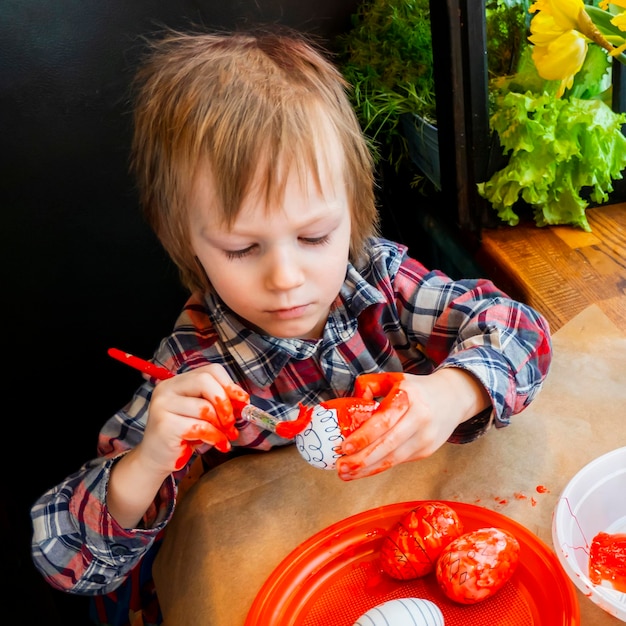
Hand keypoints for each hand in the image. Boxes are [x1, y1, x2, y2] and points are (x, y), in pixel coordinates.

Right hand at [107, 363, 244, 527]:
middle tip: (232, 422)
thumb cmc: (184, 434)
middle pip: (206, 382)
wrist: (157, 459)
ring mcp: (163, 406)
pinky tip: (219, 444)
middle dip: (225, 403)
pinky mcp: (165, 425)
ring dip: (222, 425)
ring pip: (205, 407)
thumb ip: (218, 401)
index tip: (242, 401)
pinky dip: (215, 437)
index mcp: (178, 381)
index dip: (230, 384)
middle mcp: (167, 389)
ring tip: (226, 436)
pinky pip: (200, 427)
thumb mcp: (202, 413)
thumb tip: (243, 399)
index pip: (210, 370)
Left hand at [337, 369, 490, 480]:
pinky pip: (399, 461)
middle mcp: (420, 418)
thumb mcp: (394, 378)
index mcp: (409, 397)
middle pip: (389, 445)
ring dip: (368, 469)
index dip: (364, 436)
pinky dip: (379, 467)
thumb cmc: (416, 388)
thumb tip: (350, 404)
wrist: (454, 397)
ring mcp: (426, 438)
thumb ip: (369, 385)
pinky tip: (362, 470)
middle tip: (341, 467)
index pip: (384, 421)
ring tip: (346, 473)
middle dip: (362, 459)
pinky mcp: (427, 451)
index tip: (344, 446)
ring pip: (394, 459)